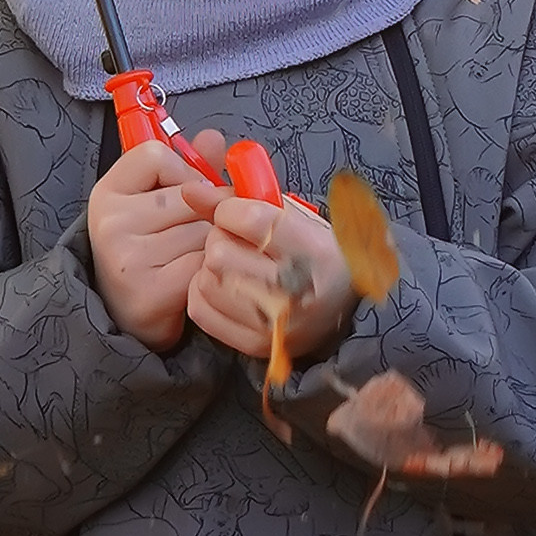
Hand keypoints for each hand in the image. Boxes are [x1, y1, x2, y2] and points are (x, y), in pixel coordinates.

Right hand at [88, 135, 222, 350]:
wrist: (125, 317)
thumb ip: (188, 168)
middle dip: (207, 212)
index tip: (181, 196)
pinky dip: (210, 270)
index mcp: (107, 193)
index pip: (157, 156)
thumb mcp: (153, 202)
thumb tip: (214, 139)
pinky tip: (196, 277)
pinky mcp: (151, 291)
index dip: (183, 173)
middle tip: (194, 234)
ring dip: (213, 243)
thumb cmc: (144, 251)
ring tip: (194, 256)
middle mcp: (110, 223)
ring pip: (204, 230)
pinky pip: (205, 264)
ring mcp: (128, 258)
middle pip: (190, 195)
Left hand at [188, 188, 355, 366]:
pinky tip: (224, 285)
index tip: (234, 212)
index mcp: (314, 252)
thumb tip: (191, 190)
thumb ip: (243, 199)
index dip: (230, 210)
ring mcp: (274, 324)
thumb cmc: (317, 252)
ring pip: (206, 281)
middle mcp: (296, 292)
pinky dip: (204, 292)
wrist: (344, 306)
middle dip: (220, 239)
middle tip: (235, 241)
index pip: (250, 221)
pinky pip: (200, 309)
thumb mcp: (294, 217)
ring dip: (211, 267)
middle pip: (219, 254)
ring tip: (233, 265)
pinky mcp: (255, 344)